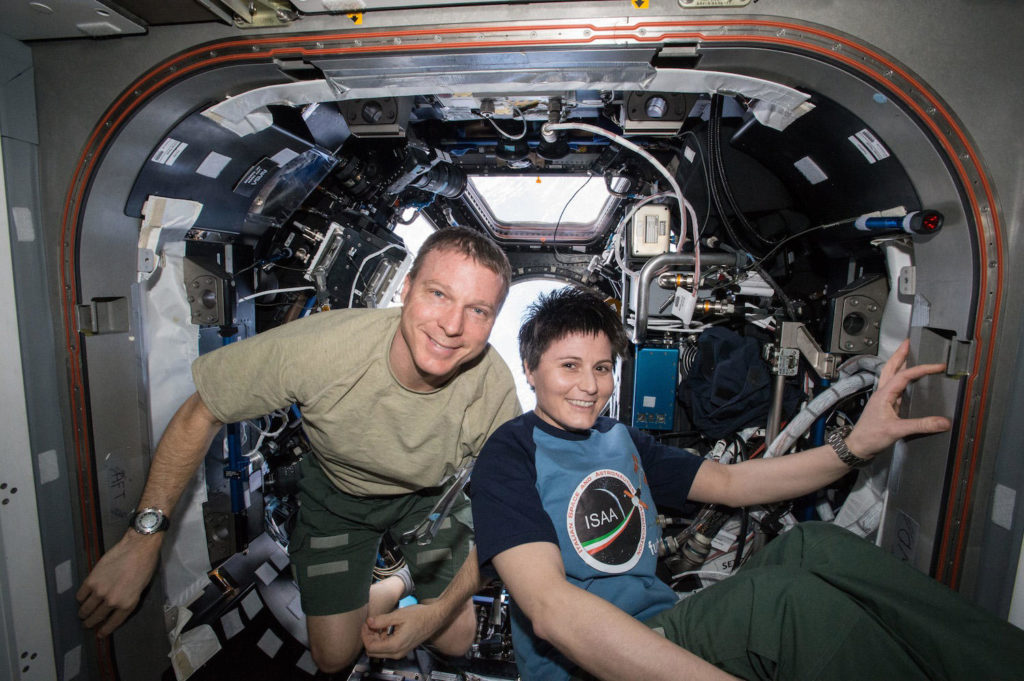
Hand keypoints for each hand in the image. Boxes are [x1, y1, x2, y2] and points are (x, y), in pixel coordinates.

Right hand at [76, 532, 161, 636]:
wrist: (138, 547)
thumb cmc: (144, 566)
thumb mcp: (140, 589)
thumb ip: (126, 601)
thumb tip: (115, 608)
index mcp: (127, 605)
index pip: (112, 623)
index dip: (104, 630)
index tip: (99, 634)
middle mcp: (112, 601)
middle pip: (96, 617)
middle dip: (89, 623)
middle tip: (86, 624)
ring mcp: (100, 591)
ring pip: (85, 608)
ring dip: (82, 613)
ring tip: (82, 614)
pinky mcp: (91, 580)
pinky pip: (81, 594)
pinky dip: (80, 598)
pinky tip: (81, 598)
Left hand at [362, 603, 442, 658]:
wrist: (435, 618)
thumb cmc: (420, 616)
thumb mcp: (398, 615)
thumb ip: (381, 620)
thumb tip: (369, 622)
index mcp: (395, 645)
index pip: (371, 647)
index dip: (365, 635)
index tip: (367, 623)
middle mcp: (397, 653)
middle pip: (373, 652)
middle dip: (369, 638)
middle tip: (371, 624)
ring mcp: (401, 652)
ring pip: (379, 651)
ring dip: (376, 639)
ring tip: (379, 624)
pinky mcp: (403, 649)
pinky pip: (387, 648)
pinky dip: (383, 639)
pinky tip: (386, 628)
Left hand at [846, 339, 951, 457]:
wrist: (857, 447)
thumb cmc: (870, 437)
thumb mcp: (897, 431)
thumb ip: (920, 425)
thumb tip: (942, 422)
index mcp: (884, 394)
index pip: (904, 375)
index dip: (921, 369)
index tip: (937, 366)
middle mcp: (882, 393)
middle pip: (891, 368)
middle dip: (900, 354)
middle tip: (908, 343)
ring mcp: (883, 399)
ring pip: (890, 375)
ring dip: (899, 364)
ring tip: (907, 355)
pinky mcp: (885, 406)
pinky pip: (894, 386)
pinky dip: (901, 378)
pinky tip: (907, 380)